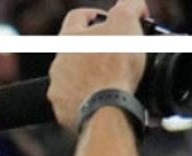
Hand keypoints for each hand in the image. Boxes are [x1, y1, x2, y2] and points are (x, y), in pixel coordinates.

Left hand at [48, 0, 149, 130]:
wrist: (107, 106)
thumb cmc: (114, 65)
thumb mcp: (126, 22)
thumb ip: (129, 5)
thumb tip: (134, 4)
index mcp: (69, 39)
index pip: (77, 17)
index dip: (94, 14)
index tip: (106, 19)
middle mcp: (58, 63)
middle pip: (75, 50)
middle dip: (93, 49)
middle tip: (114, 53)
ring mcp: (58, 88)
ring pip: (72, 77)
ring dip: (88, 74)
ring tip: (110, 77)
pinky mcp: (62, 109)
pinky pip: (73, 100)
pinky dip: (86, 97)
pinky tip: (101, 97)